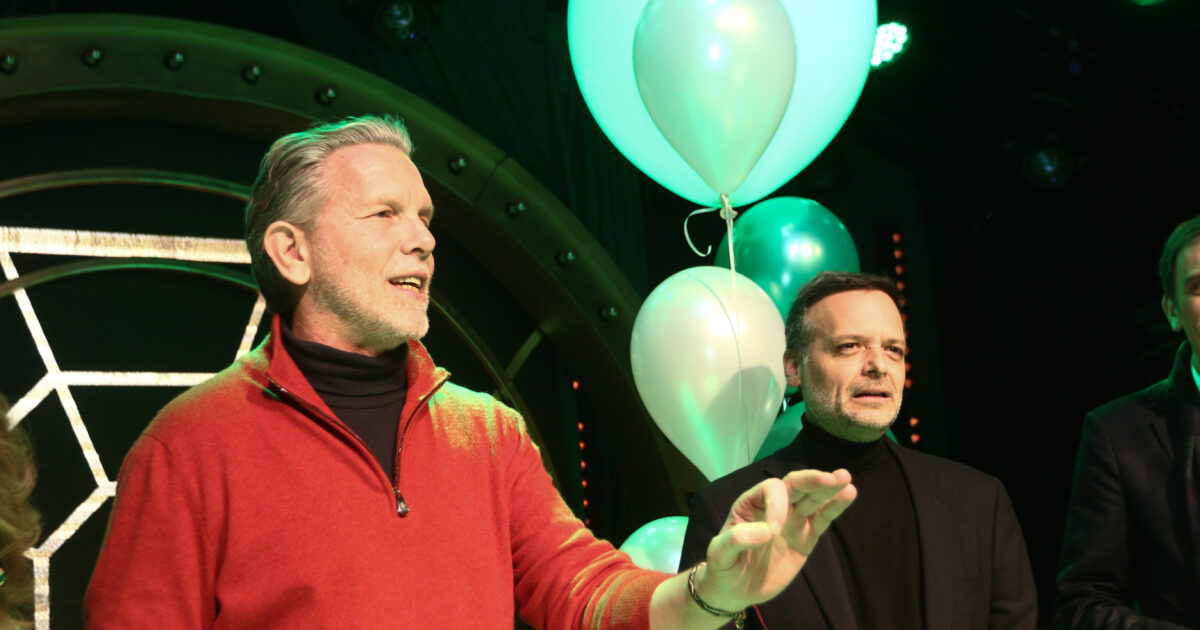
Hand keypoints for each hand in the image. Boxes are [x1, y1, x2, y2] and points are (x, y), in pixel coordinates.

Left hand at [699, 469, 855, 610]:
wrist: (735, 589)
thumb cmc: (723, 566)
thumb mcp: (719, 554)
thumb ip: (736, 540)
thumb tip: (767, 531)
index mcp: (752, 502)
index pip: (772, 490)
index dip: (777, 505)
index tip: (773, 531)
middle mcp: (774, 506)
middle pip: (796, 485)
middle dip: (812, 480)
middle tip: (833, 478)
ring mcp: (792, 521)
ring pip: (812, 499)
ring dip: (829, 489)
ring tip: (845, 479)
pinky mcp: (805, 538)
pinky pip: (821, 520)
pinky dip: (834, 508)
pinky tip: (848, 494)